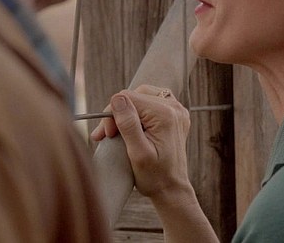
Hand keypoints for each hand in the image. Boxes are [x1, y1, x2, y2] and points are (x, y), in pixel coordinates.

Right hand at [90, 85, 191, 199]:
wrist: (171, 189)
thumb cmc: (154, 176)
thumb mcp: (137, 153)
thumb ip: (128, 124)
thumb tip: (117, 98)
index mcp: (166, 114)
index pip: (128, 97)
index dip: (112, 114)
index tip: (107, 135)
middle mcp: (174, 107)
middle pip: (135, 95)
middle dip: (118, 113)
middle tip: (108, 135)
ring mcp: (177, 110)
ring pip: (142, 96)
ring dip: (126, 111)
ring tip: (115, 131)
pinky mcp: (174, 115)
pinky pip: (151, 103)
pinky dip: (137, 112)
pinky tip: (130, 126)